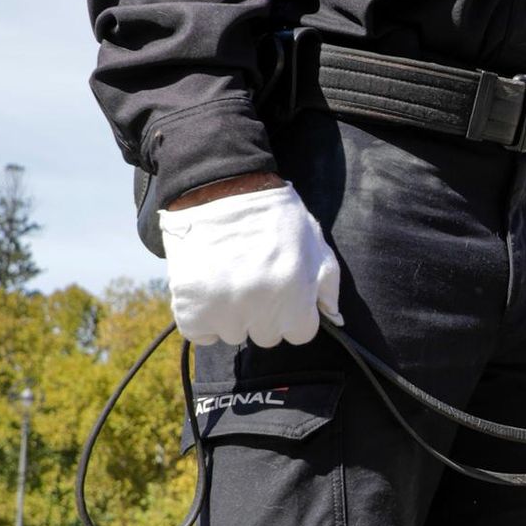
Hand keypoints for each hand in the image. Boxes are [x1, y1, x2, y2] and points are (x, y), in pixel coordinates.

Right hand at [160, 184, 342, 347]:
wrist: (219, 189)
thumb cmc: (273, 216)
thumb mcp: (314, 244)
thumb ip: (327, 286)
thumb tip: (334, 319)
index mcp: (294, 297)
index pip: (300, 334)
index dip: (293, 313)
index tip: (283, 294)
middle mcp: (260, 310)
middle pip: (267, 336)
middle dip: (264, 314)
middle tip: (255, 279)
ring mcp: (223, 312)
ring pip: (234, 334)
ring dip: (233, 315)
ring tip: (230, 278)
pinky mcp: (190, 309)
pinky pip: (202, 334)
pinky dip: (203, 319)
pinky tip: (209, 291)